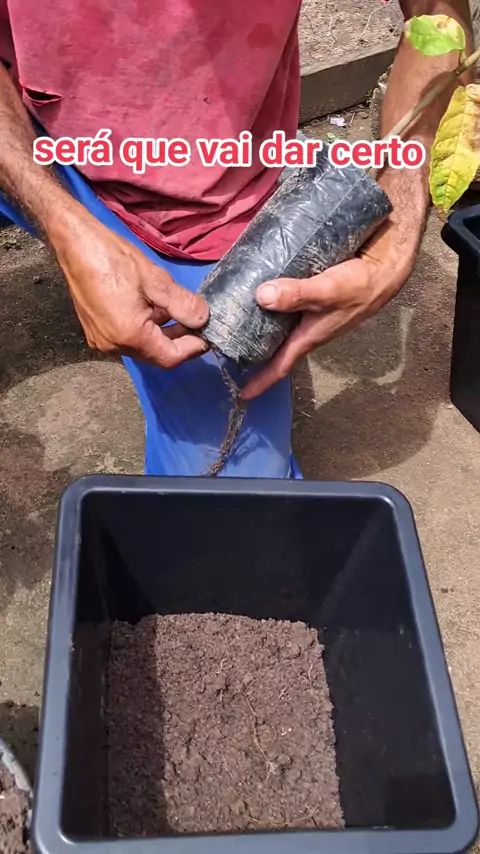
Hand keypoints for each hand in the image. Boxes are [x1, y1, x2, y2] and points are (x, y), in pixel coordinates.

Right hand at [51, 210, 208, 367]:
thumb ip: (182, 304)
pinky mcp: (96, 330)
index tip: (207, 335)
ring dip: (162, 333)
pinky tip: (154, 309)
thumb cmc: (112, 258)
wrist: (74, 243)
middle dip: (179, 341)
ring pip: (142, 347)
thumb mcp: (156, 279)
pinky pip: (128, 338)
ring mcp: (101, 339)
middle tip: (196, 322)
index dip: (192, 349)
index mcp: (129, 335)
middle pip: (155, 355)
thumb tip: (202, 318)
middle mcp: (113, 345)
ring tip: (178, 312)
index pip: (170, 358)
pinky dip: (145, 329)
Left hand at [241, 217, 419, 400]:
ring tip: (235, 320)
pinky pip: (288, 306)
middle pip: (275, 347)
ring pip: (280, 327)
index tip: (241, 394)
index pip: (280, 366)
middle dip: (253, 352)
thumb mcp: (325, 291)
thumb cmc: (359, 286)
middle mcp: (308, 330)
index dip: (261, 382)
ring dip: (260, 326)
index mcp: (308, 337)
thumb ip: (296, 294)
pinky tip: (260, 290)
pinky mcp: (314, 298)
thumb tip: (262, 297)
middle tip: (227, 349)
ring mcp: (312, 315)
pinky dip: (273, 303)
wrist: (385, 269)